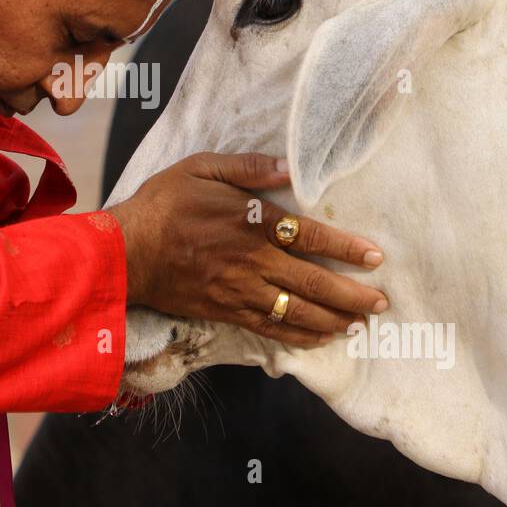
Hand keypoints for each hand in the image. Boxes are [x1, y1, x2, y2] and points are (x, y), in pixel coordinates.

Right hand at [107, 151, 386, 346]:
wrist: (125, 252)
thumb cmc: (164, 204)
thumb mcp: (202, 167)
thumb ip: (248, 167)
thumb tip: (290, 167)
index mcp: (251, 222)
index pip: (311, 237)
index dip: (346, 248)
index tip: (374, 257)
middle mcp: (252, 261)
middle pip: (313, 283)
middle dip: (352, 295)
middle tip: (381, 302)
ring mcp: (240, 291)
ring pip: (297, 312)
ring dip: (334, 320)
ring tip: (360, 323)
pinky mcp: (226, 312)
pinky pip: (271, 329)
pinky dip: (300, 337)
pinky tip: (320, 339)